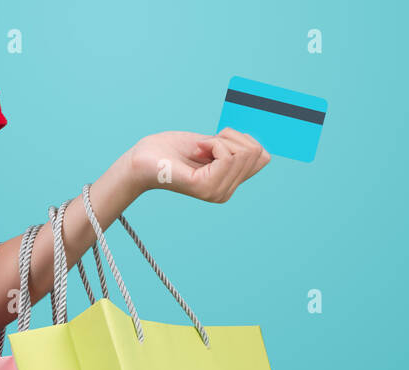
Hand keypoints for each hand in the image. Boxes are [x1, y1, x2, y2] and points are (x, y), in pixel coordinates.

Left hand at [126, 129, 270, 202]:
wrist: (144, 159)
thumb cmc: (172, 149)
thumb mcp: (212, 144)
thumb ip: (236, 150)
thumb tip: (265, 151)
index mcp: (229, 184)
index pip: (262, 156)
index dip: (243, 138)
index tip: (218, 139)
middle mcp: (226, 192)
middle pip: (255, 152)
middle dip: (232, 137)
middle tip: (205, 144)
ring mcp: (217, 192)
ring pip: (243, 153)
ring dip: (220, 139)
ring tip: (199, 148)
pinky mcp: (205, 187)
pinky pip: (227, 155)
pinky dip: (212, 143)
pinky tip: (196, 150)